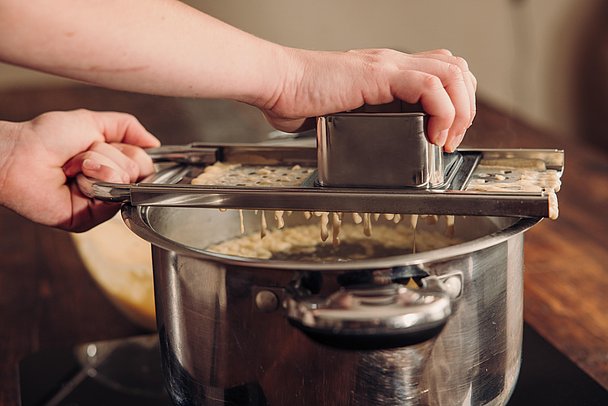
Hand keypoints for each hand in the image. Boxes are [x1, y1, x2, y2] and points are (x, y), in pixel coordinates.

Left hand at [0, 109, 159, 231]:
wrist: (20, 155)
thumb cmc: (46, 137)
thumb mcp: (93, 121)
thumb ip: (127, 126)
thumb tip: (154, 143)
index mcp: (112, 164)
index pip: (144, 161)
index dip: (129, 151)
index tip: (104, 144)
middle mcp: (109, 184)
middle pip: (139, 171)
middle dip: (110, 156)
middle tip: (83, 156)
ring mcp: (102, 202)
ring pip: (126, 182)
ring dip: (97, 165)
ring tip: (73, 167)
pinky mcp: (91, 218)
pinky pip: (112, 200)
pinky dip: (94, 181)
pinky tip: (75, 179)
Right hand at [261, 48, 476, 151]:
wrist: (277, 84)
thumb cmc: (297, 99)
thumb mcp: (338, 113)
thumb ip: (355, 122)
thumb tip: (355, 142)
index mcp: (386, 72)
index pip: (442, 72)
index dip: (455, 102)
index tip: (445, 135)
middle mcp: (393, 63)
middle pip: (457, 69)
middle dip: (466, 107)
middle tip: (450, 138)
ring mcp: (388, 66)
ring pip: (452, 74)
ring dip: (460, 111)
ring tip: (445, 139)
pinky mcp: (380, 75)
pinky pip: (431, 86)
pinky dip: (442, 112)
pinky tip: (432, 134)